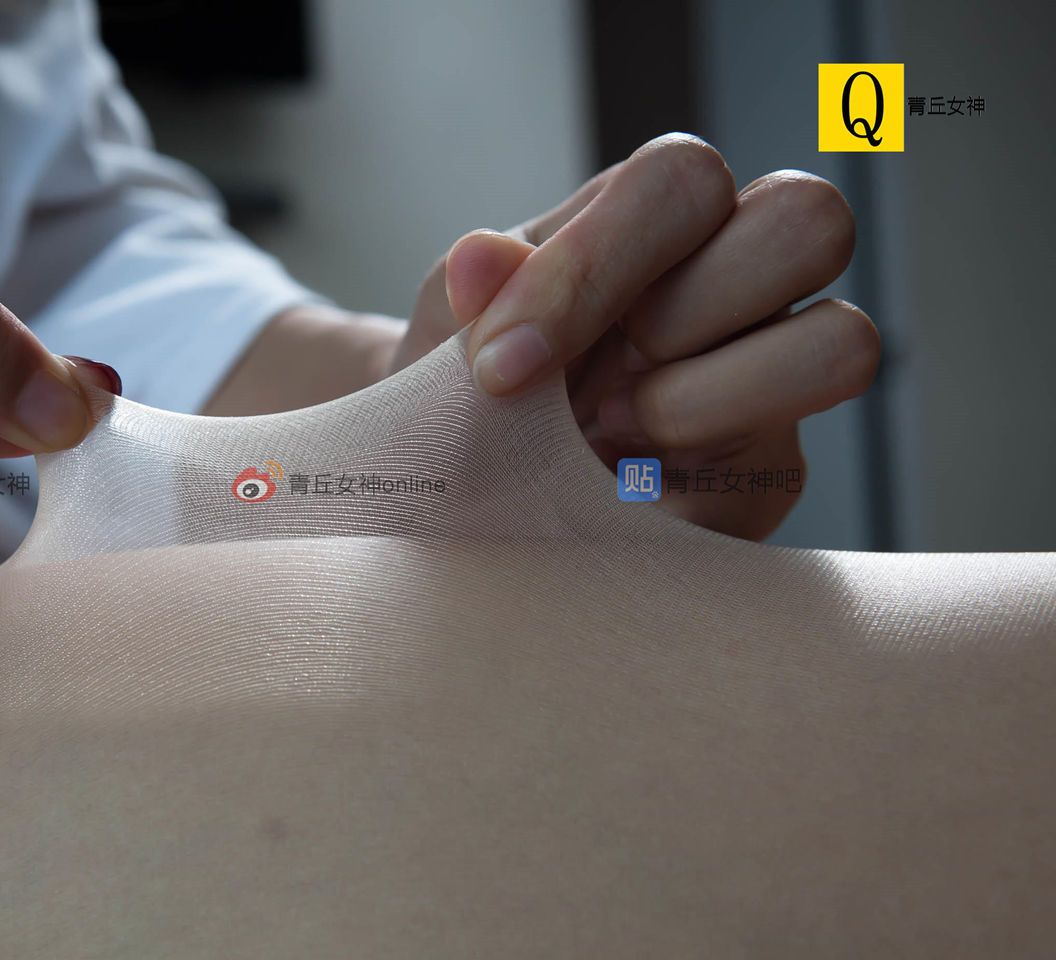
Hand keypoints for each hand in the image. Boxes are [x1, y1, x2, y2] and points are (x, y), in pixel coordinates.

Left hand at [393, 133, 879, 540]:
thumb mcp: (446, 341)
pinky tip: (614, 503)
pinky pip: (790, 466)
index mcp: (650, 222)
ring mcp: (768, 372)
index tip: (499, 366)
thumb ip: (472, 299)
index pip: (685, 178)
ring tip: (611, 440)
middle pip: (810, 221)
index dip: (596, 266)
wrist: (468, 494)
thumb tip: (479, 260)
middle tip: (591, 388)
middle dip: (683, 313)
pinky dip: (682, 495)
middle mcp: (731, 280)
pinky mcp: (770, 470)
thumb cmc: (470, 394)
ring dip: (703, 403)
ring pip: (842, 342)